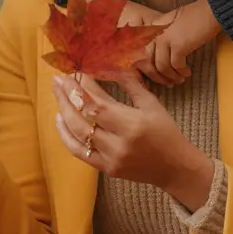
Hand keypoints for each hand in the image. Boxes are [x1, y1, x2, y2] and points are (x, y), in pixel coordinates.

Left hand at [52, 72, 214, 211]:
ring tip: (57, 94)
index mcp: (132, 125)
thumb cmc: (166, 132)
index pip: (99, 104)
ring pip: (76, 134)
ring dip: (63, 112)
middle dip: (67, 96)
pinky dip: (65, 135)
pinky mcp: (105, 169)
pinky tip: (59, 119)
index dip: (83, 87)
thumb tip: (109, 64)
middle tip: (58, 79)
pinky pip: (78, 152)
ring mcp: (110, 158)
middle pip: (82, 118)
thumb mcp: (152, 104)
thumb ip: (130, 85)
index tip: (75, 72)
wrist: (175, 167)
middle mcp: (118, 143)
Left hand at [135, 0, 219, 87]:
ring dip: (171, 76)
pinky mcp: (178, 46)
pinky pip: (176, 65)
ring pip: (162, 66)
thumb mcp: (172, 23)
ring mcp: (165, 40)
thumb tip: (161, 54)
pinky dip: (181, 72)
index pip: (144, 52)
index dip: (148, 67)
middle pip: (150, 62)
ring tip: (179, 80)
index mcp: (153, 28)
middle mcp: (155, 34)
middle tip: (168, 83)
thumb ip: (163, 35)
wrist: (210, 11)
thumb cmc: (195, 16)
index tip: (156, 76)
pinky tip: (187, 73)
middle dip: (158, 76)